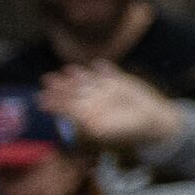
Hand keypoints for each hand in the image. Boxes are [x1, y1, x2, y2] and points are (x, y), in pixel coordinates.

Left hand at [45, 64, 180, 155]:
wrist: (153, 122)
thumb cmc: (127, 131)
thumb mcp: (101, 128)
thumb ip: (85, 119)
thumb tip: (67, 112)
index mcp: (87, 115)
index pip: (66, 106)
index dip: (54, 102)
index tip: (41, 98)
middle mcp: (93, 102)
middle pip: (73, 91)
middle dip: (60, 86)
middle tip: (46, 79)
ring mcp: (106, 91)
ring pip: (87, 80)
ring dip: (77, 75)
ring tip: (68, 69)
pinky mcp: (121, 82)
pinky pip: (109, 73)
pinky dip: (103, 69)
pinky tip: (98, 64)